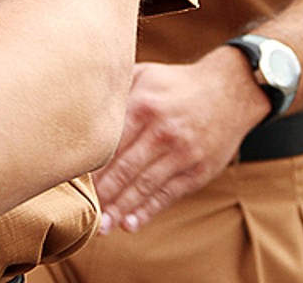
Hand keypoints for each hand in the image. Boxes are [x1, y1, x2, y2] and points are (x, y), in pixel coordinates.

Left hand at [93, 50, 268, 233]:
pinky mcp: (198, 170)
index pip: (111, 142)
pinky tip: (130, 224)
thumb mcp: (147, 75)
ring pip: (145, 186)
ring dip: (122, 208)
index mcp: (144, 105)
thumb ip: (116, 90)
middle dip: (103, 193)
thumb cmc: (178, 85)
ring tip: (103, 226)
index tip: (72, 181)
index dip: (91, 165)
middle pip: (125, 168)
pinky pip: (169, 194)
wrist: (230, 91)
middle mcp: (163, 131)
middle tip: (85, 212)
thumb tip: (79, 101)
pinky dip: (149, 211)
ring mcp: (183, 153)